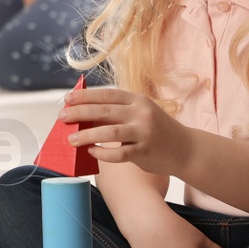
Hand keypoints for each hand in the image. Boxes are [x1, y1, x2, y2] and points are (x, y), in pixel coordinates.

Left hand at [63, 86, 191, 175]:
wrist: (186, 149)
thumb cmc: (157, 130)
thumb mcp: (141, 113)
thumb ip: (118, 112)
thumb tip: (84, 114)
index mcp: (137, 100)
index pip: (106, 94)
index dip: (85, 96)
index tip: (67, 99)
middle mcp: (141, 113)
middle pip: (104, 110)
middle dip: (79, 113)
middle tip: (62, 117)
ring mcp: (143, 132)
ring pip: (108, 132)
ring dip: (86, 135)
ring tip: (71, 139)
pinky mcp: (144, 151)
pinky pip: (118, 153)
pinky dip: (102, 153)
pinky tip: (91, 152)